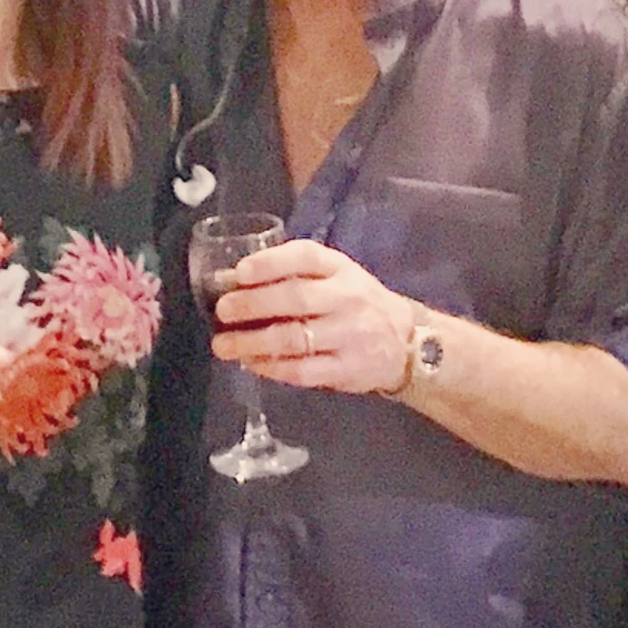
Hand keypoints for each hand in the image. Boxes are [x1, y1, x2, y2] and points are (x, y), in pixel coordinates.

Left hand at [212, 242, 413, 396]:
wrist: (405, 341)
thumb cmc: (355, 303)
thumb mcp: (335, 276)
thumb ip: (292, 275)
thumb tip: (230, 280)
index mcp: (340, 268)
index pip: (306, 257)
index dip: (271, 263)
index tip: (240, 272)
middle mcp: (347, 298)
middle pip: (296, 298)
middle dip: (253, 304)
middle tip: (223, 310)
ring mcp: (349, 335)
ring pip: (295, 338)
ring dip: (253, 342)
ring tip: (223, 345)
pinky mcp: (347, 369)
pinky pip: (303, 370)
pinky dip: (272, 368)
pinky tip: (251, 364)